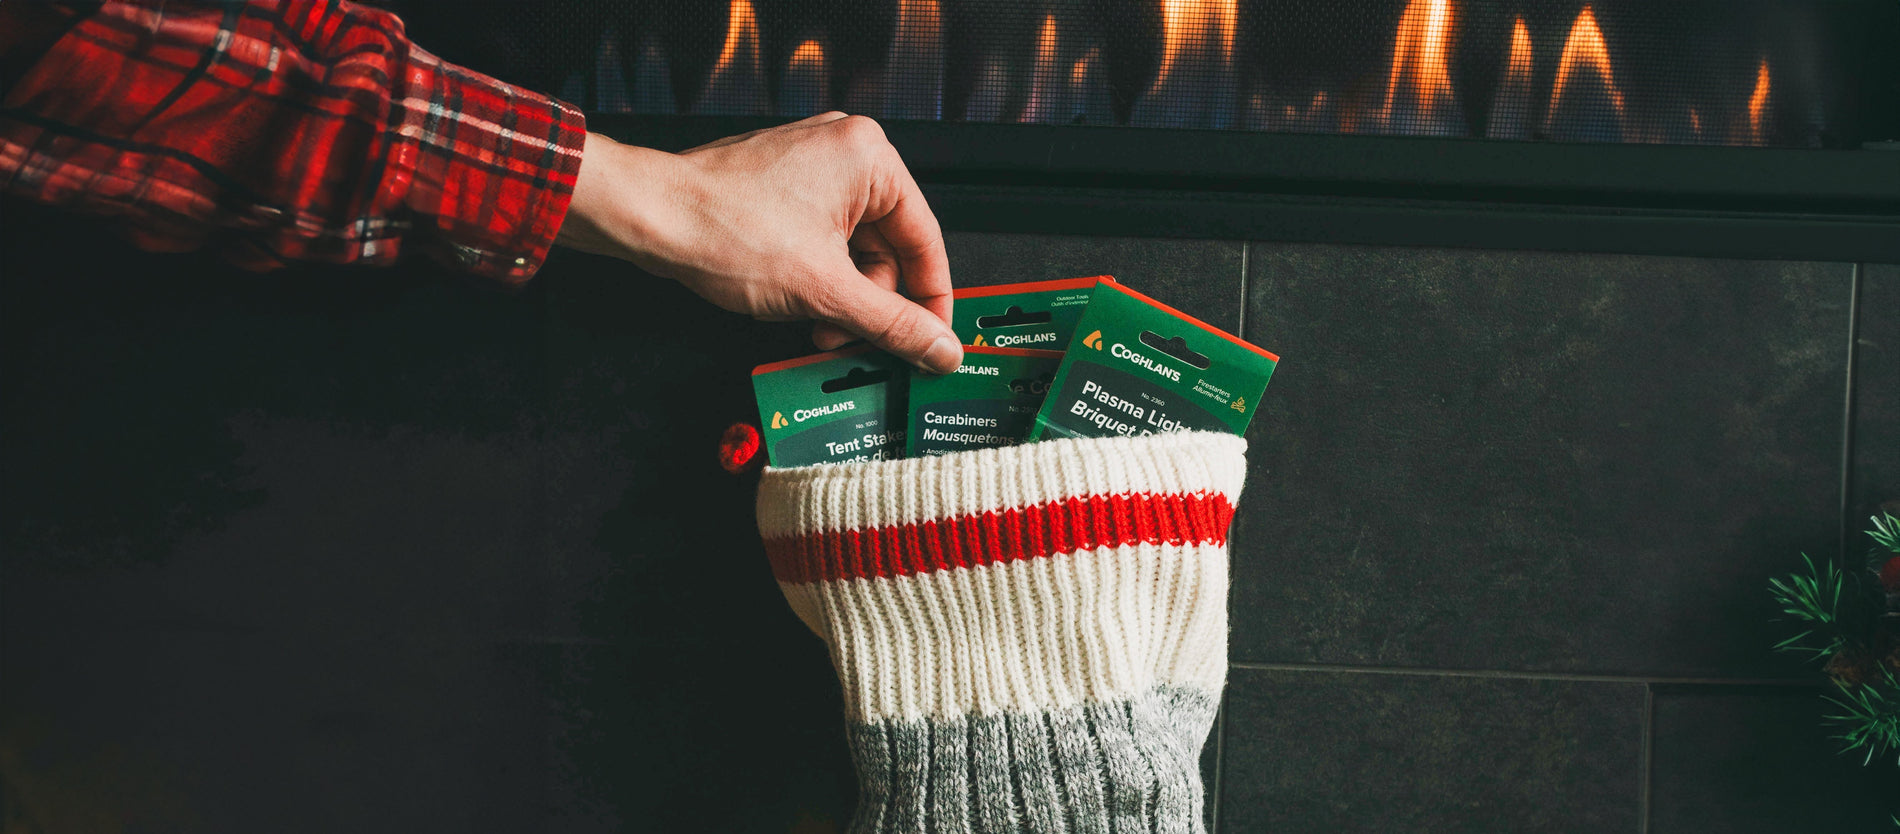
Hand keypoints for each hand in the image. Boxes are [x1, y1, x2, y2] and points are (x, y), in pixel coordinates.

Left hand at [554, 113, 962, 373]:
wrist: (648, 218)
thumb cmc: (722, 230)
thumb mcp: (825, 291)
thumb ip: (893, 324)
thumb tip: (940, 348)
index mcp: (870, 159)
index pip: (926, 240)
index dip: (931, 301)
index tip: (933, 340)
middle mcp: (844, 152)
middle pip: (888, 248)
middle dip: (869, 303)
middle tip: (854, 339)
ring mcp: (810, 166)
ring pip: (852, 249)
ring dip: (840, 297)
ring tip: (816, 324)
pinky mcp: (782, 186)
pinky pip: (822, 240)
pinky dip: (816, 278)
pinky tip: (798, 304)